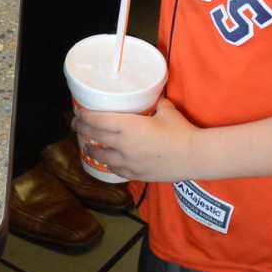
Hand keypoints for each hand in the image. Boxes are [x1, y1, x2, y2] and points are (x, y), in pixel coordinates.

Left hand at [73, 97, 198, 182]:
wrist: (195, 157)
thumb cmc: (181, 130)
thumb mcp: (166, 110)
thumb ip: (154, 103)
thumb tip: (152, 97)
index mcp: (127, 126)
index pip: (96, 120)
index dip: (84, 116)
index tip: (77, 113)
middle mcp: (122, 145)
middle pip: (94, 137)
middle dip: (82, 130)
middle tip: (76, 125)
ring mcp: (128, 162)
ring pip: (101, 156)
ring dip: (91, 149)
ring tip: (87, 145)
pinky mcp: (136, 175)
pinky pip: (115, 169)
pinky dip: (108, 163)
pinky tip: (107, 161)